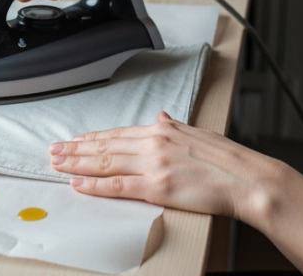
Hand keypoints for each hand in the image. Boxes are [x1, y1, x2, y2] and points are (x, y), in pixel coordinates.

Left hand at [49, 111, 271, 218]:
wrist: (248, 179)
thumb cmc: (228, 160)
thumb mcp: (198, 133)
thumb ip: (175, 126)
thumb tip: (161, 116)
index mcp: (163, 130)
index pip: (119, 133)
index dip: (94, 137)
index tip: (76, 139)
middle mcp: (154, 143)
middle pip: (106, 146)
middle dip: (76, 149)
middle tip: (54, 151)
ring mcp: (154, 165)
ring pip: (105, 163)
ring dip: (78, 164)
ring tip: (58, 165)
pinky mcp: (158, 187)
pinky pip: (118, 186)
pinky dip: (95, 184)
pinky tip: (79, 184)